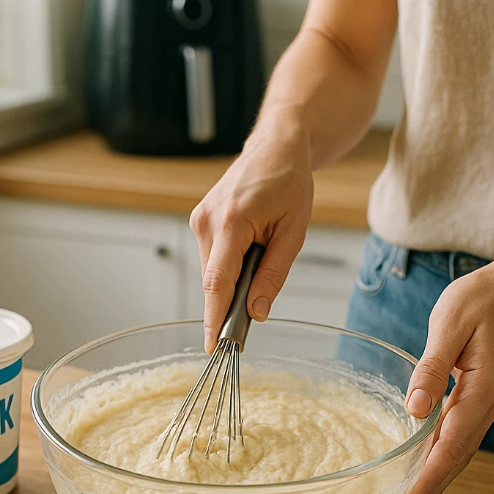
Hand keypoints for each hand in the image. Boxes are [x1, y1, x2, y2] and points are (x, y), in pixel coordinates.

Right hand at [190, 127, 313, 352]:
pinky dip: (229, 265)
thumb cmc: (289, 183)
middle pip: (213, 282)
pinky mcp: (200, 220)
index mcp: (232, 223)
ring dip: (234, 278)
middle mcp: (207, 221)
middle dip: (231, 301)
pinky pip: (212, 258)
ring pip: (212, 272)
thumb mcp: (293, 233)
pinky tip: (250, 248)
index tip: (213, 346)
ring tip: (262, 252)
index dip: (214, 319)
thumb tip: (256, 311)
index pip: (217, 283)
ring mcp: (199, 219)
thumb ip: (273, 275)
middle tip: (256, 305)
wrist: (276, 147)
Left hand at [399, 260, 493, 493]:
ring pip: (460, 453)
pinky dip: (443, 460)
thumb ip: (430, 367)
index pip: (451, 444)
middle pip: (457, 459)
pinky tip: (425, 472)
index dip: (429, 478)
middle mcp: (490, 404)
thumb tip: (414, 410)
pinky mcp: (481, 401)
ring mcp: (489, 405)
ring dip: (436, 482)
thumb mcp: (449, 324)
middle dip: (431, 492)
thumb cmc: (479, 301)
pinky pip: (461, 438)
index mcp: (482, 388)